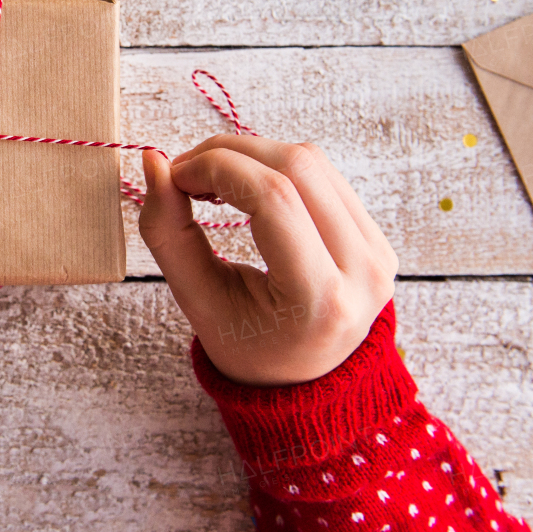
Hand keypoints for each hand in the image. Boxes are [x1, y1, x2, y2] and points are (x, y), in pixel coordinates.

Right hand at [139, 135, 395, 386]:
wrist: (301, 378)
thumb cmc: (245, 345)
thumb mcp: (197, 300)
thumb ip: (168, 232)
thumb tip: (153, 161)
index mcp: (321, 299)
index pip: (273, 198)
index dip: (215, 169)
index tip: (173, 176)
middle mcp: (363, 271)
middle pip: (296, 167)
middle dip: (229, 153)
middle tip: (184, 174)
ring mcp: (379, 251)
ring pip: (312, 161)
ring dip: (250, 154)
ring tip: (210, 181)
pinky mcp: (378, 237)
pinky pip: (325, 174)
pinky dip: (274, 166)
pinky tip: (243, 187)